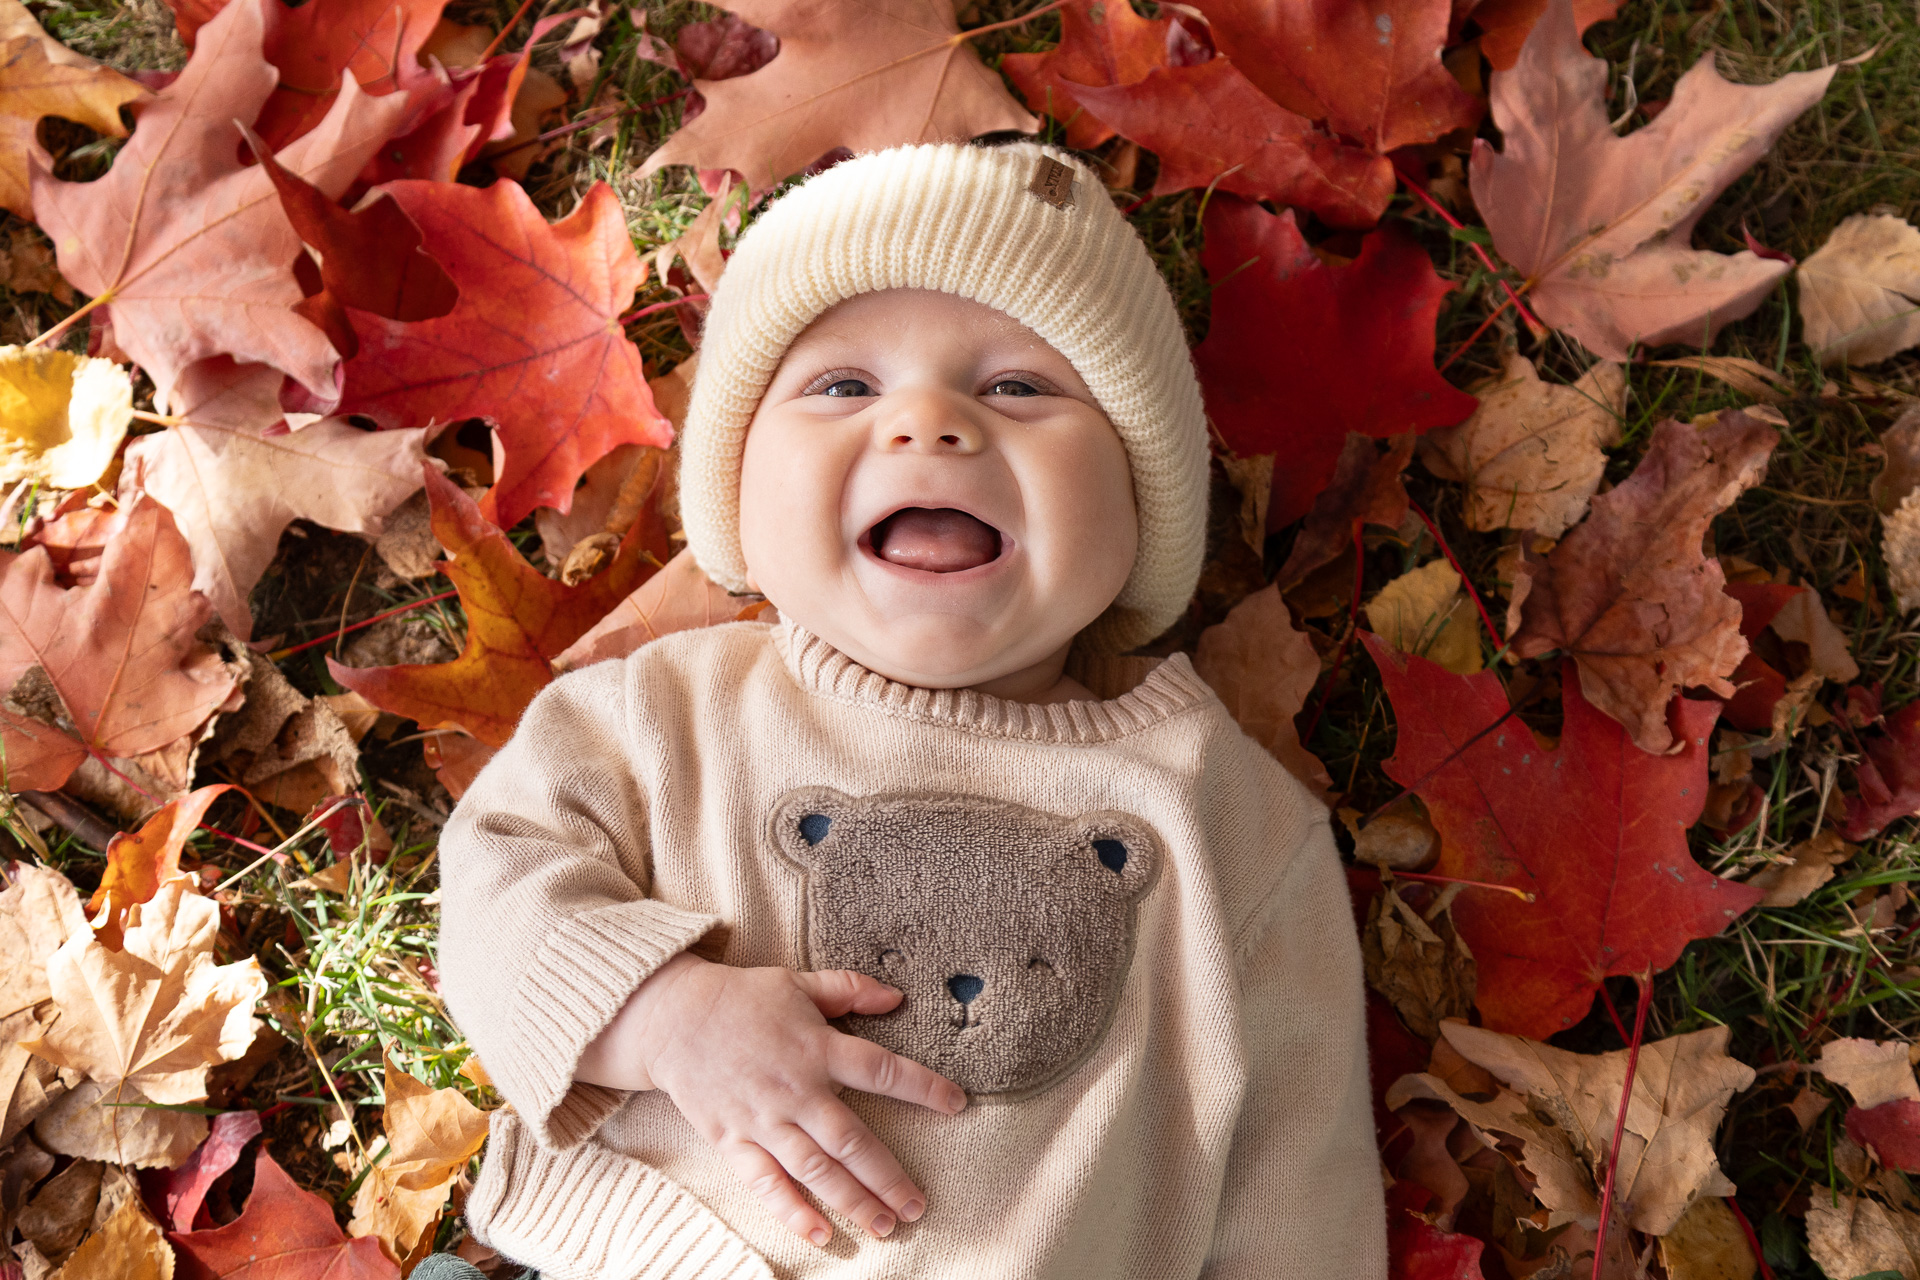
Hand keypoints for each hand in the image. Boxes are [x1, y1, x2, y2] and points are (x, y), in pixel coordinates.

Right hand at [576, 952, 965, 1246]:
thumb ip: (849, 990)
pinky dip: (792, 1211)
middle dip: (889, 1177)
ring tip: (886, 1226)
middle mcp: (795, 1089)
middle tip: (919, 1205)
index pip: (882, 1070)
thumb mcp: (798, 982)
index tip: (957, 1105)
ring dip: (853, 1201)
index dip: (923, 1088)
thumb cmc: (740, 997)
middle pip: (852, 1141)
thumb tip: (897, 997)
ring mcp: (763, 1119)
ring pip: (816, 1170)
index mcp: (817, 1047)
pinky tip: (821, 1234)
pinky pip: (766, 1183)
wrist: (671, 1016)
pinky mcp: (734, 1139)